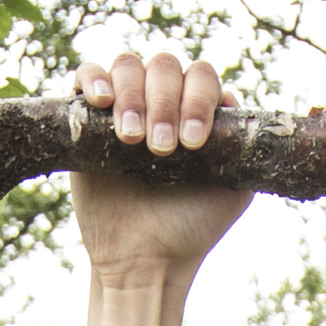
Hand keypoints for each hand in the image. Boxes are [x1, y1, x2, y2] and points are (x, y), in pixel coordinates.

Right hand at [70, 45, 249, 281]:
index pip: (202, 77)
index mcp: (199, 112)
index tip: (193, 144)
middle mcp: (164, 102)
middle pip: (164, 66)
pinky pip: (86, 74)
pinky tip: (102, 103)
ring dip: (132, 96)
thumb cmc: (193, 227)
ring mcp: (126, 105)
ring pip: (127, 65)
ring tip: (132, 140)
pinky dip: (94, 79)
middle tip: (160, 149)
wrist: (145, 260)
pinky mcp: (88, 118)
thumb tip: (229, 100)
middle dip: (164, 103)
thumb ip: (240, 147)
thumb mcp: (234, 190)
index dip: (198, 100)